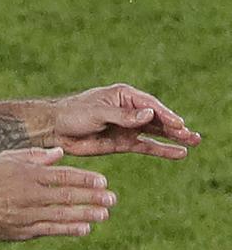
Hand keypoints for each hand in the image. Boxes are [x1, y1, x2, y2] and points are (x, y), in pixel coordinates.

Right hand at [0, 147, 115, 239]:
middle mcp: (29, 194)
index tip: (103, 181)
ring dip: (86, 214)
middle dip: (92, 197)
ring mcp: (27, 214)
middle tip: (112, 198)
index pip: (63, 176)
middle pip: (67, 196)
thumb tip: (61, 153)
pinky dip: (68, 229)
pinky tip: (84, 228)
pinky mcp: (23, 230)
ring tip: (104, 214)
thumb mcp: (8, 159)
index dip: (85, 179)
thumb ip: (35, 156)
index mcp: (28, 174)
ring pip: (62, 214)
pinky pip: (50, 230)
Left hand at [52, 83, 200, 158]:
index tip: (178, 125)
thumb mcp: (96, 113)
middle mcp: (130, 111)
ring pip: (156, 133)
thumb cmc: (72, 114)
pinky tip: (179, 153)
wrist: (54, 130)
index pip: (150, 105)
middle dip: (175, 127)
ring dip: (174, 138)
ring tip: (194, 141)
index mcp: (123, 96)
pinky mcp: (123, 143)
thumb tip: (148, 115)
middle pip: (157, 119)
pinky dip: (162, 150)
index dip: (165, 115)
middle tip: (193, 136)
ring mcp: (128, 127)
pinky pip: (147, 146)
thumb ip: (122, 116)